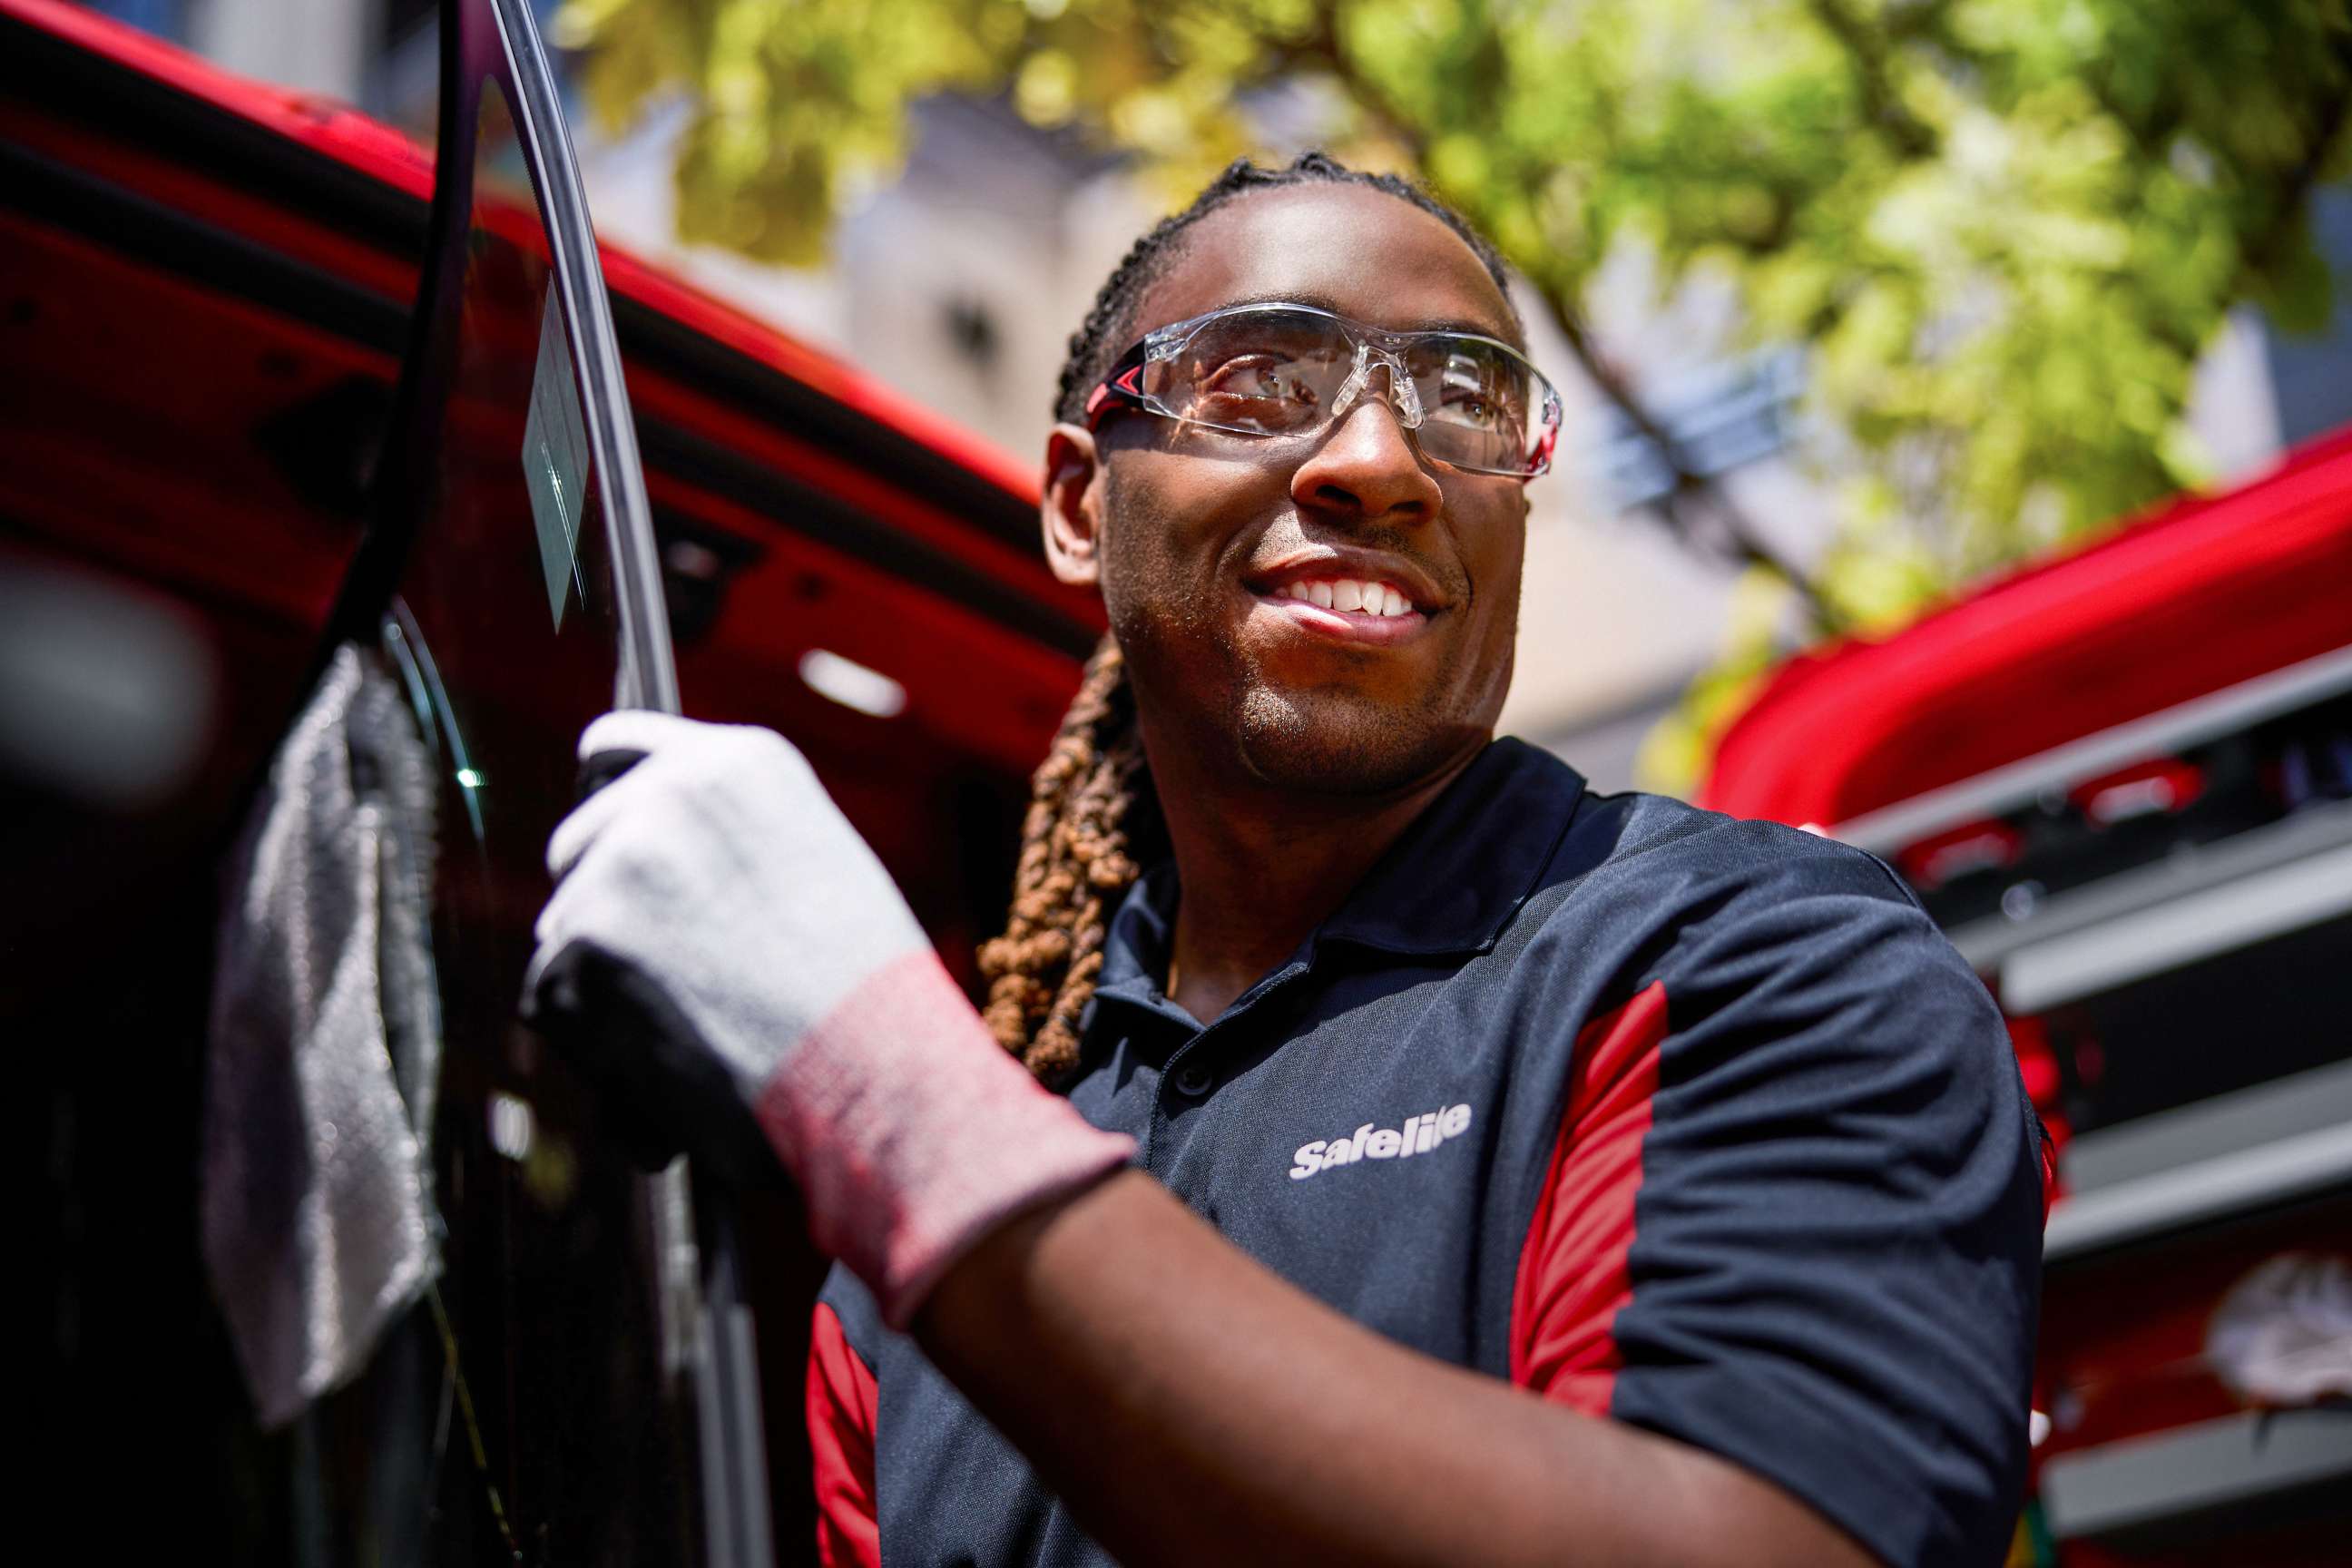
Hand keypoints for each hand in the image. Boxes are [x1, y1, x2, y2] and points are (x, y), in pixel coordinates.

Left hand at [527, 712, 1130, 1323]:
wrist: (877, 1077)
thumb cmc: (871, 1000)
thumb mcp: (820, 870)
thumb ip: (732, 846)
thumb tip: (662, 877)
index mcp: (739, 764)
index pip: (617, 744)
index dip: (602, 796)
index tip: (599, 833)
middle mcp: (670, 793)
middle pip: (577, 841)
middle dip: (603, 907)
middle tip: (670, 978)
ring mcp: (619, 861)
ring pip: (562, 928)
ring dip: (602, 983)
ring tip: (692, 1030)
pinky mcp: (581, 938)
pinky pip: (549, 997)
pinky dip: (589, 1040)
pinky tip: (663, 1061)